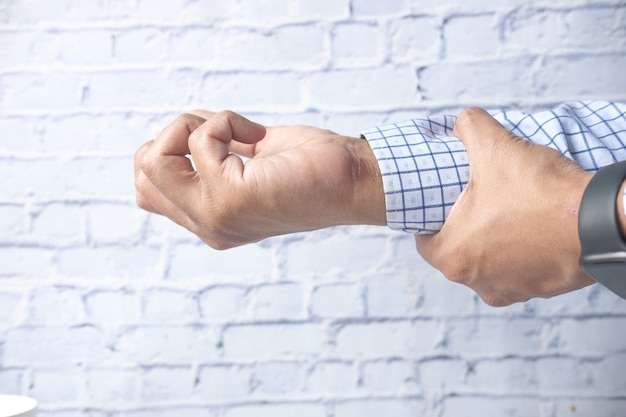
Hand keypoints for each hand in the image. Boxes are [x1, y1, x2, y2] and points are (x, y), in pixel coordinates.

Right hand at [134, 110, 385, 248]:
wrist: (354, 179)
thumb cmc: (310, 165)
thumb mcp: (249, 156)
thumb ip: (212, 150)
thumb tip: (186, 125)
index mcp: (211, 219)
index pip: (147, 190)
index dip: (168, 150)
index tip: (214, 139)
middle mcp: (208, 225)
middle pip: (143, 174)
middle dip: (171, 136)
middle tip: (219, 133)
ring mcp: (215, 216)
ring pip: (154, 159)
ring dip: (194, 126)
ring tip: (239, 132)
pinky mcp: (231, 198)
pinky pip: (200, 140)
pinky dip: (226, 121)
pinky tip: (258, 135)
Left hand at [415, 108, 595, 305]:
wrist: (599, 223)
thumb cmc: (540, 193)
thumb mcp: (494, 146)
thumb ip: (468, 126)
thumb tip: (462, 122)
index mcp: (452, 257)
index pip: (424, 239)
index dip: (430, 217)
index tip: (443, 202)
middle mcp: (476, 281)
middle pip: (457, 249)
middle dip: (463, 225)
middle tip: (475, 200)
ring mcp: (508, 289)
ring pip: (487, 260)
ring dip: (492, 239)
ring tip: (505, 210)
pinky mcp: (538, 290)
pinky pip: (518, 268)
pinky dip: (520, 250)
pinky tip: (529, 226)